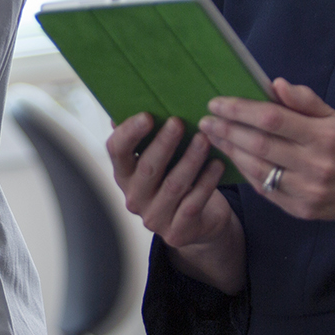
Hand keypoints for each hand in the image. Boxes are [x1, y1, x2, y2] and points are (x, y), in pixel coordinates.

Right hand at [107, 114, 244, 293]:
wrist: (199, 222)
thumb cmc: (176, 178)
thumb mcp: (160, 159)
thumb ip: (146, 137)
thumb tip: (132, 101)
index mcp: (124, 174)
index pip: (116, 151)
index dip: (130, 133)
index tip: (147, 115)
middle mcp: (134, 197)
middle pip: (147, 168)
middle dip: (163, 143)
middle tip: (179, 122)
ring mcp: (154, 218)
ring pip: (174, 185)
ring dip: (190, 159)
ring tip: (205, 139)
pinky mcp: (177, 232)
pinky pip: (193, 203)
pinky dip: (207, 182)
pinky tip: (218, 164)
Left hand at [199, 78, 334, 225]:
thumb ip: (306, 101)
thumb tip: (276, 84)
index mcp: (324, 136)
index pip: (272, 119)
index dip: (240, 109)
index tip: (217, 102)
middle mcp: (315, 164)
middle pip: (259, 144)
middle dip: (227, 130)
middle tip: (205, 120)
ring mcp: (307, 190)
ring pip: (257, 168)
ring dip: (230, 151)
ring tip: (212, 137)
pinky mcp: (300, 210)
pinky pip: (264, 189)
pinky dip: (245, 172)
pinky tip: (232, 157)